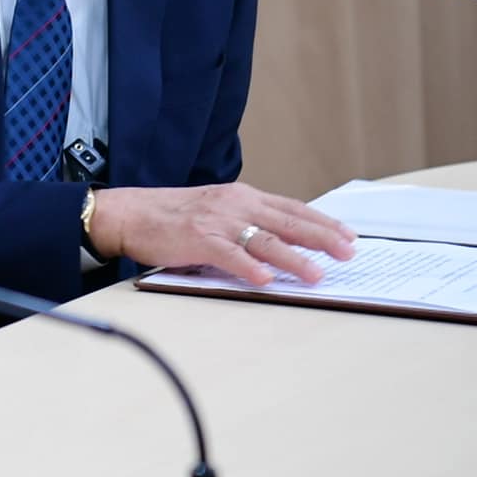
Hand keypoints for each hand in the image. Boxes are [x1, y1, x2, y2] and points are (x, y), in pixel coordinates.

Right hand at [91, 182, 355, 284]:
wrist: (129, 212)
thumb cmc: (171, 216)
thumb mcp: (216, 210)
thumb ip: (245, 223)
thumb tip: (278, 245)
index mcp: (242, 197)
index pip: (291, 208)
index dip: (321, 222)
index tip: (347, 235)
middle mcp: (235, 205)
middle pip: (287, 222)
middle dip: (321, 238)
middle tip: (347, 253)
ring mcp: (217, 221)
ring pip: (264, 240)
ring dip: (294, 258)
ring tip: (316, 275)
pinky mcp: (198, 239)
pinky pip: (229, 255)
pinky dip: (249, 267)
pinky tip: (265, 279)